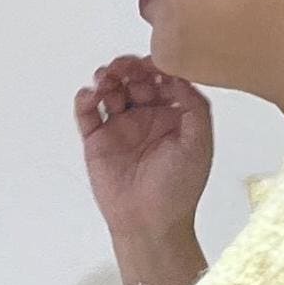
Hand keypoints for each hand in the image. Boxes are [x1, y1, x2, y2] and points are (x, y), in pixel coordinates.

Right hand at [73, 51, 213, 237]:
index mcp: (172, 115)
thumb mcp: (199, 144)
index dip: (156, 66)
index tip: (151, 62)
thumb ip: (195, 107)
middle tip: (126, 68)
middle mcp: (146, 116)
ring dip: (107, 77)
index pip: (163, 78)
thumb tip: (179, 75)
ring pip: (110, 89)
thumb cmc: (178, 189)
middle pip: (134, 78)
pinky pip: (87, 112)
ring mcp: (120, 126)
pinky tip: (92, 95)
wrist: (150, 223)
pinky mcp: (97, 139)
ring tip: (107, 79)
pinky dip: (85, 98)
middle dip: (130, 67)